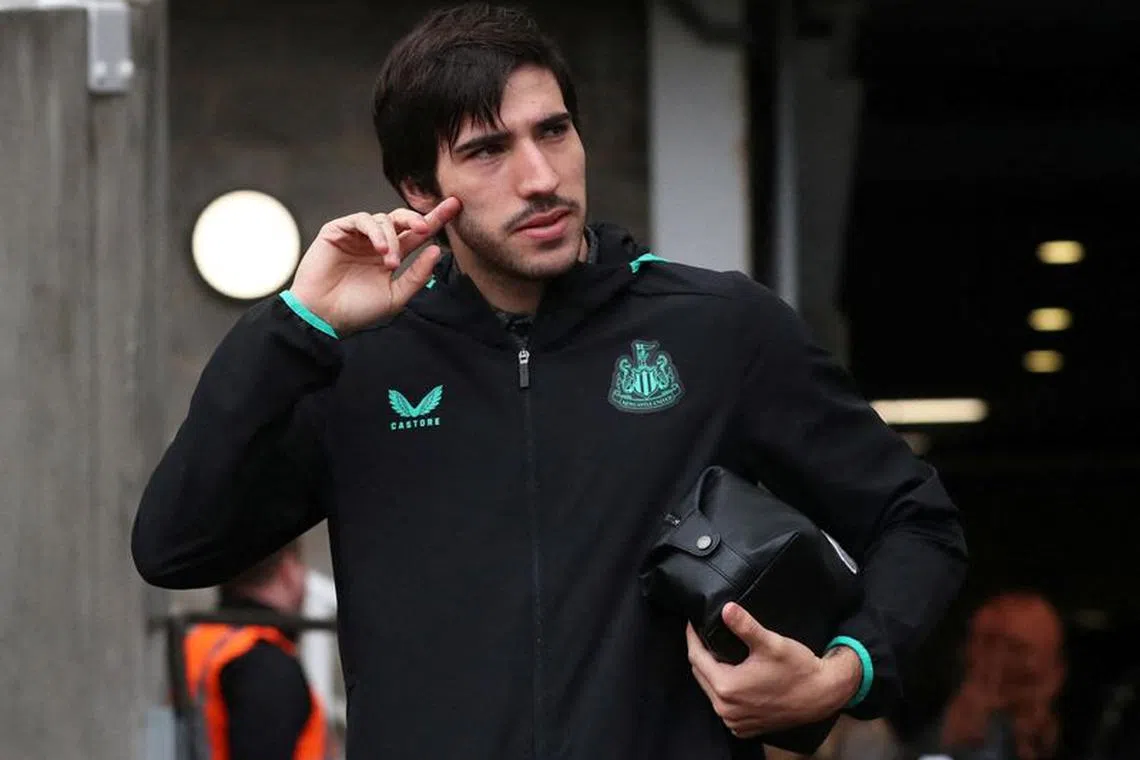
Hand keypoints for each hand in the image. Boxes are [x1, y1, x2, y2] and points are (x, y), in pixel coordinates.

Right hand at [288, 197, 461, 334]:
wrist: (324, 317)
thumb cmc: (357, 310)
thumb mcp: (396, 296)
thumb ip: (417, 275)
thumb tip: (436, 250)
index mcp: (392, 256)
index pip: (417, 234)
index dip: (435, 219)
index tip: (455, 206)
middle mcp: (376, 242)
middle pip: (403, 219)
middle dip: (417, 218)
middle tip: (426, 227)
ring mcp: (357, 236)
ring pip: (383, 220)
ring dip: (392, 239)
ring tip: (390, 262)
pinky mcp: (338, 231)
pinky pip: (361, 220)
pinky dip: (374, 232)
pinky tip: (379, 249)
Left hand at [686, 603, 860, 738]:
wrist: (822, 695)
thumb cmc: (798, 669)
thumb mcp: (771, 643)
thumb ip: (745, 626)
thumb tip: (726, 608)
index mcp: (727, 687)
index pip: (696, 658)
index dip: (692, 638)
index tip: (692, 624)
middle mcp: (726, 709)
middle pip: (700, 675)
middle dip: (700, 654)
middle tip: (704, 635)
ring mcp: (735, 721)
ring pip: (711, 691)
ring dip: (711, 672)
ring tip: (717, 652)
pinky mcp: (745, 727)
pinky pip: (723, 706)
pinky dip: (723, 691)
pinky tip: (732, 676)